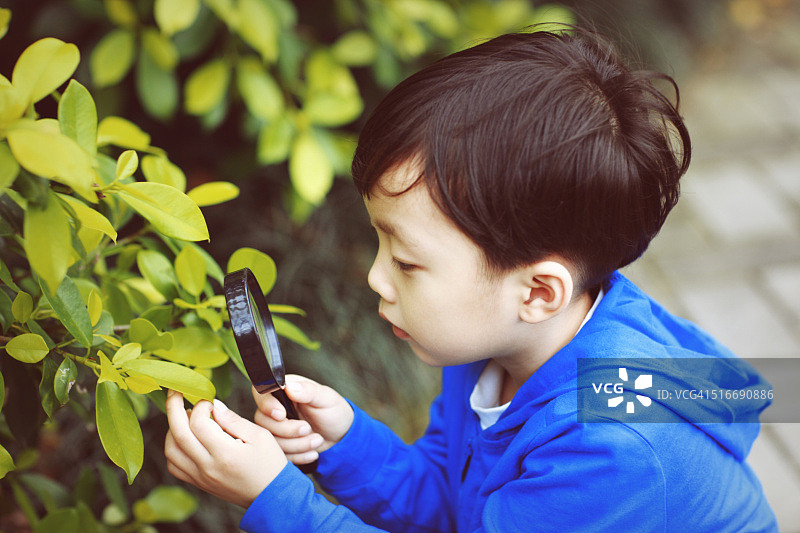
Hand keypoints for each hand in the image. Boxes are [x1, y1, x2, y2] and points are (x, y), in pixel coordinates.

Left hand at [164, 390, 287, 507]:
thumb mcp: (260, 436)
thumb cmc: (270, 464)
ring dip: (172, 428)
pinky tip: (185, 438)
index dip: (200, 406)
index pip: (198, 423)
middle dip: (173, 407)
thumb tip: (214, 405)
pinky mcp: (199, 483)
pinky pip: (174, 465)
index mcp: (226, 453)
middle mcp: (208, 467)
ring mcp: (201, 477)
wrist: (271, 496)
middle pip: (178, 434)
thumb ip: (234, 420)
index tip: (209, 402)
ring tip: (184, 416)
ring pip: (171, 450)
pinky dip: (173, 448)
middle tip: (176, 393)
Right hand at [252, 375, 353, 464]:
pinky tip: (313, 452)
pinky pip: (279, 455)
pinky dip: (298, 456)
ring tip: (318, 440)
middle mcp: (275, 408)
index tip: (282, 414)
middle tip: (308, 428)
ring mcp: (276, 428)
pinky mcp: (280, 446)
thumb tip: (289, 387)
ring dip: (296, 444)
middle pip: (263, 421)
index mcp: (284, 391)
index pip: (262, 393)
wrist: (341, 435)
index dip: (267, 405)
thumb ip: (308, 391)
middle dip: (287, 430)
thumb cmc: (333, 410)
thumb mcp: (326, 398)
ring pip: (271, 441)